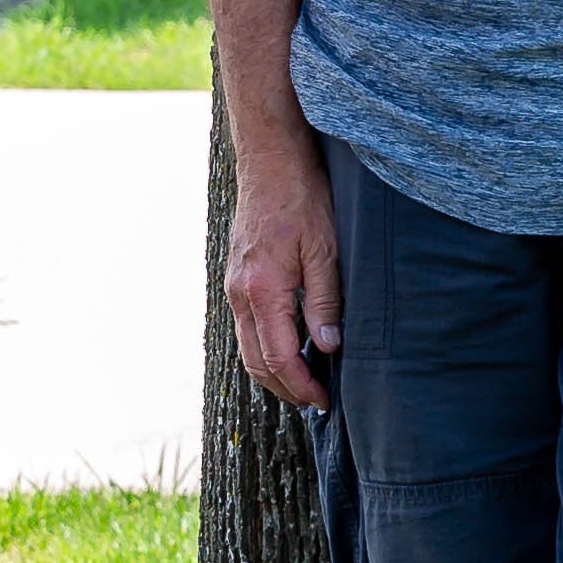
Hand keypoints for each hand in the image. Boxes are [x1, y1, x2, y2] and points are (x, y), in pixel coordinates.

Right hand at [223, 126, 343, 409]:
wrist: (270, 160)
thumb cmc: (302, 197)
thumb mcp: (325, 249)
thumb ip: (324, 301)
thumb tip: (328, 348)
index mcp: (262, 289)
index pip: (278, 357)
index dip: (302, 385)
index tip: (324, 401)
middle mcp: (240, 293)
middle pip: (256, 361)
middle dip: (285, 388)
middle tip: (315, 401)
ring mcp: (234, 285)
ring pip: (247, 347)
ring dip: (273, 372)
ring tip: (303, 383)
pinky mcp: (237, 277)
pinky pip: (246, 326)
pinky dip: (264, 348)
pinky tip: (288, 348)